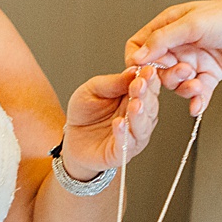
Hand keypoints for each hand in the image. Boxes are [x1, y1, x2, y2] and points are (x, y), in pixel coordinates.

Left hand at [58, 64, 159, 181]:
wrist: (72, 138)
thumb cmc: (85, 113)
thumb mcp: (93, 90)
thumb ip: (112, 83)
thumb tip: (132, 70)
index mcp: (134, 98)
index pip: (148, 87)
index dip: (149, 78)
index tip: (147, 69)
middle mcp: (137, 117)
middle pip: (149, 105)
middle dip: (145, 94)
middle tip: (140, 84)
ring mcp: (132, 135)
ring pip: (142, 126)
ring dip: (139, 115)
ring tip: (135, 104)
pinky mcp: (121, 152)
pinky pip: (126, 145)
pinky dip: (123, 135)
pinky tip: (119, 124)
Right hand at [123, 0, 221, 111]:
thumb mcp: (194, 24)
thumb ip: (163, 39)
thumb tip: (137, 55)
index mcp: (170, 25)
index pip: (140, 45)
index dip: (138, 61)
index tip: (142, 73)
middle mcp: (180, 44)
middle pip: (157, 69)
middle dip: (168, 76)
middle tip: (185, 72)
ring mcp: (194, 60)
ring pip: (176, 84)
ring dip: (184, 89)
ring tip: (198, 84)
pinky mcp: (210, 75)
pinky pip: (196, 94)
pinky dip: (196, 102)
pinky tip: (199, 106)